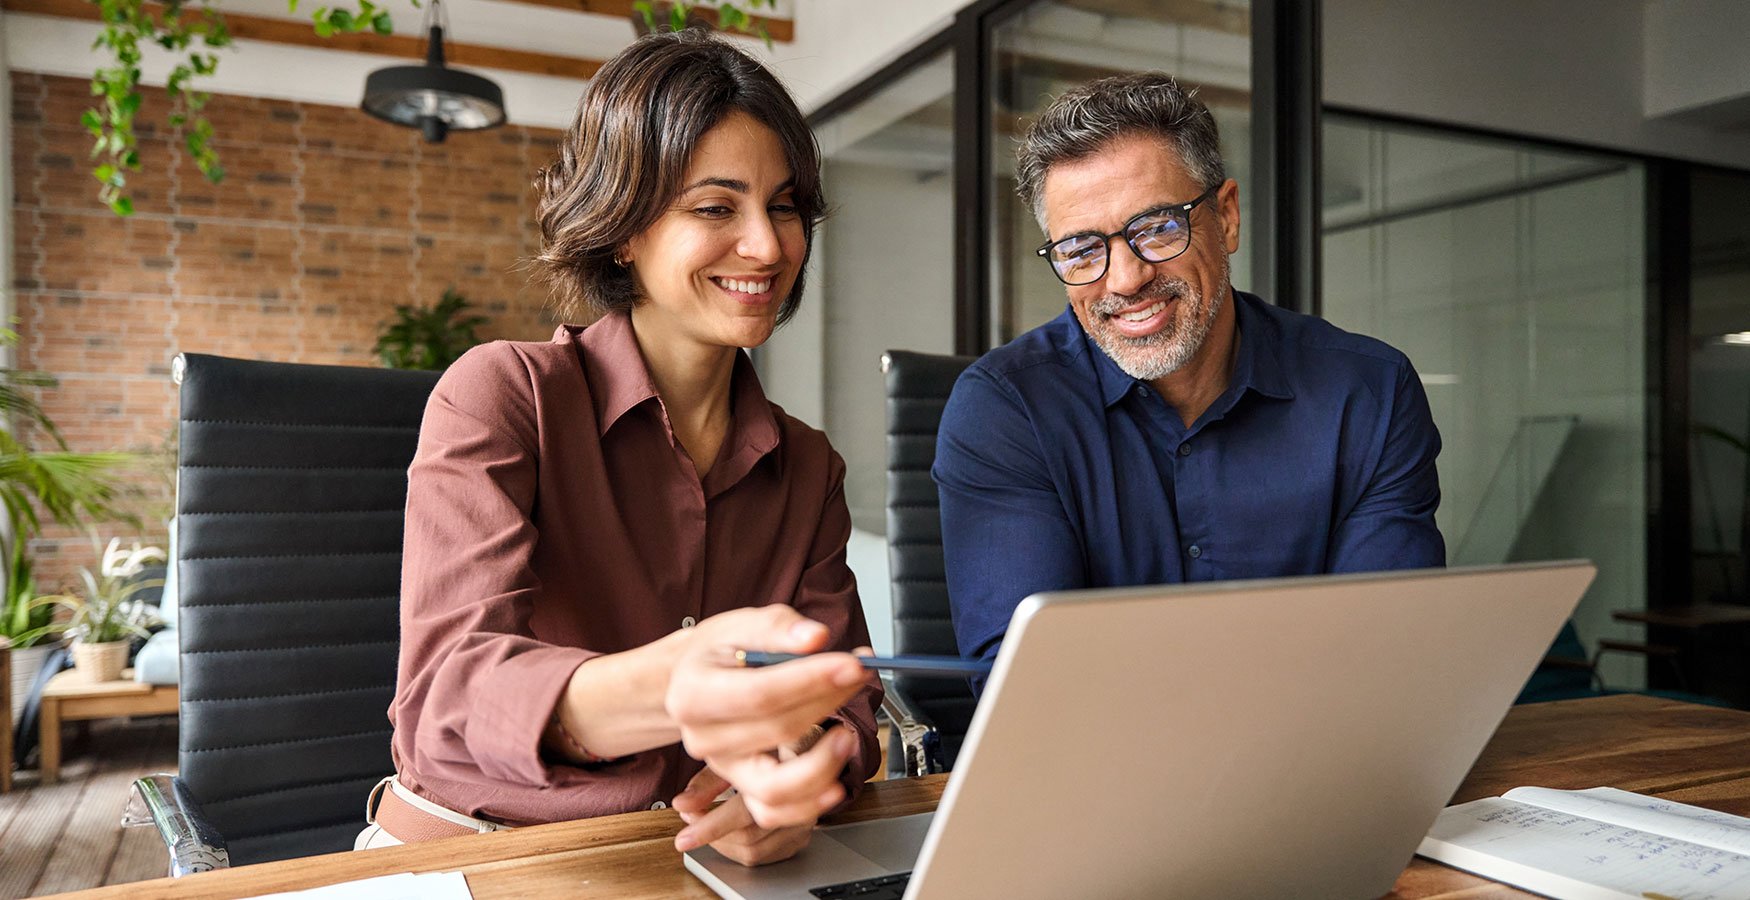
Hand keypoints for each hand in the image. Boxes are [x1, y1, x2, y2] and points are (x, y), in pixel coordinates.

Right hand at [666, 606, 869, 829]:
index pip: (761, 693)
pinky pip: (775, 812)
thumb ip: (778, 628)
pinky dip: (809, 805)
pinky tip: (835, 783)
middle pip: (777, 730)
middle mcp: (703, 738)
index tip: (851, 664)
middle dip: (829, 703)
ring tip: (849, 736)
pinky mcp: (743, 787)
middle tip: (862, 677)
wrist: (697, 681)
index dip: (810, 681)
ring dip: (822, 765)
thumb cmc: (720, 653)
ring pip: (774, 787)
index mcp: (693, 693)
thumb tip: (815, 638)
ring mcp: (724, 768)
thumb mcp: (740, 625)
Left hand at [671, 766, 814, 865]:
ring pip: (753, 852)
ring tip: (705, 822)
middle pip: (749, 836)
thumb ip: (708, 781)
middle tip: (690, 818)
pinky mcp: (800, 838)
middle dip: (711, 833)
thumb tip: (682, 805)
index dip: (711, 827)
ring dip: (721, 843)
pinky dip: (737, 849)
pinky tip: (728, 832)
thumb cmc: (763, 750)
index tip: (683, 839)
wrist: (804, 752)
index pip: (745, 811)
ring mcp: (805, 822)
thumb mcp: (734, 755)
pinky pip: (762, 858)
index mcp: (785, 773)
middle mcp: (802, 801)